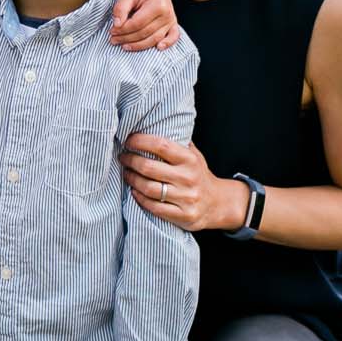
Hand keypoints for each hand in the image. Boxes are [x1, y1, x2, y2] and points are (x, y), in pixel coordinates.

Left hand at [111, 0, 180, 51]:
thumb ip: (121, 8)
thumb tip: (117, 25)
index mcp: (157, 5)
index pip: (137, 24)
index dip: (123, 30)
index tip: (111, 31)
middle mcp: (166, 13)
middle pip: (145, 33)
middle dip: (127, 38)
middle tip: (113, 40)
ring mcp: (171, 19)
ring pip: (154, 38)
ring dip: (138, 45)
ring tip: (124, 46)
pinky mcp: (173, 23)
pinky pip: (173, 37)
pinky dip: (167, 44)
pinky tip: (158, 48)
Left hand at [121, 133, 247, 233]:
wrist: (218, 203)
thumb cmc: (199, 175)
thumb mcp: (194, 156)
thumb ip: (177, 143)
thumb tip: (152, 125)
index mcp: (190, 160)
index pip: (161, 145)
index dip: (140, 141)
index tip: (128, 140)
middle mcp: (188, 178)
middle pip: (149, 168)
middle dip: (131, 161)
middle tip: (123, 157)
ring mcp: (186, 198)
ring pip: (149, 188)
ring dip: (132, 180)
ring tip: (126, 173)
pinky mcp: (182, 215)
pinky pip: (154, 207)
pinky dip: (140, 198)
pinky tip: (134, 191)